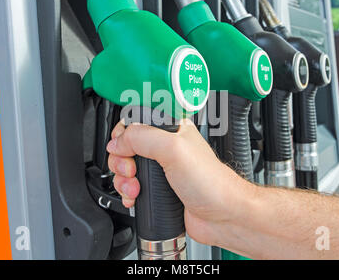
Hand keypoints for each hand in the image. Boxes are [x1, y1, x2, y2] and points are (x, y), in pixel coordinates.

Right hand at [106, 119, 251, 245]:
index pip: (136, 121)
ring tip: (136, 189)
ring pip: (126, 169)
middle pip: (126, 147)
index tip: (123, 148)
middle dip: (121, 161)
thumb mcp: (173, 149)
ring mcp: (161, 170)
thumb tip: (117, 142)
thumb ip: (142, 138)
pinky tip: (135, 198)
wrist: (222, 216)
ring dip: (124, 181)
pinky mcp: (158, 190)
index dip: (123, 134)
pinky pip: (132, 188)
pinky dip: (127, 194)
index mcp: (171, 129)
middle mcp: (165, 148)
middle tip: (132, 171)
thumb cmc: (210, 182)